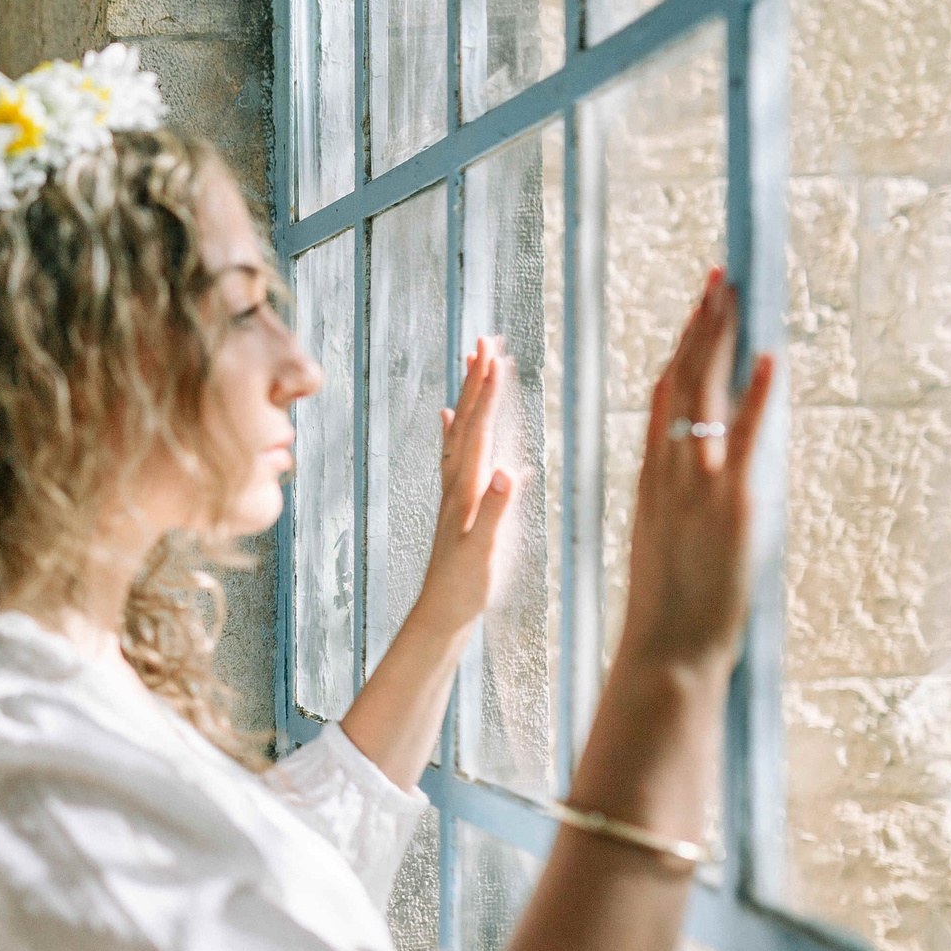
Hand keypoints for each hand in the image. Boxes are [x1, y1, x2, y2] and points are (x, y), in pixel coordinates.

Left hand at [411, 334, 524, 637]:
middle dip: (477, 381)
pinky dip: (454, 429)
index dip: (487, 393)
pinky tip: (448, 415)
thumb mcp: (483, 550)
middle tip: (484, 340)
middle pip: (467, 421)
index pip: (479, 430)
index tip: (493, 356)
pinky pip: (454, 454)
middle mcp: (457, 482)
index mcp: (466, 488)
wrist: (441, 610)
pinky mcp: (455, 501)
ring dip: (469, 396)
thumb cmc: (464, 585)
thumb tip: (509, 473)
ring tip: (474, 363)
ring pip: (461, 431)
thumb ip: (496, 512)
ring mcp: (454, 490)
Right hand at [613, 269, 775, 680]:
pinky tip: (770, 358)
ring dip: (720, 341)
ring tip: (732, 295)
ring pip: (704, 395)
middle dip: (700, 327)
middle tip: (717, 279)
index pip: (664, 396)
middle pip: (682, 381)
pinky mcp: (733, 505)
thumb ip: (675, 498)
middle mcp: (670, 471)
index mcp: (652, 477)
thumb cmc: (667, 604)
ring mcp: (698, 485)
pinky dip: (759, 397)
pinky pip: (747, 440)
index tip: (695, 311)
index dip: (681, 349)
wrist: (665, 646)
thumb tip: (696, 476)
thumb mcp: (661, 538)